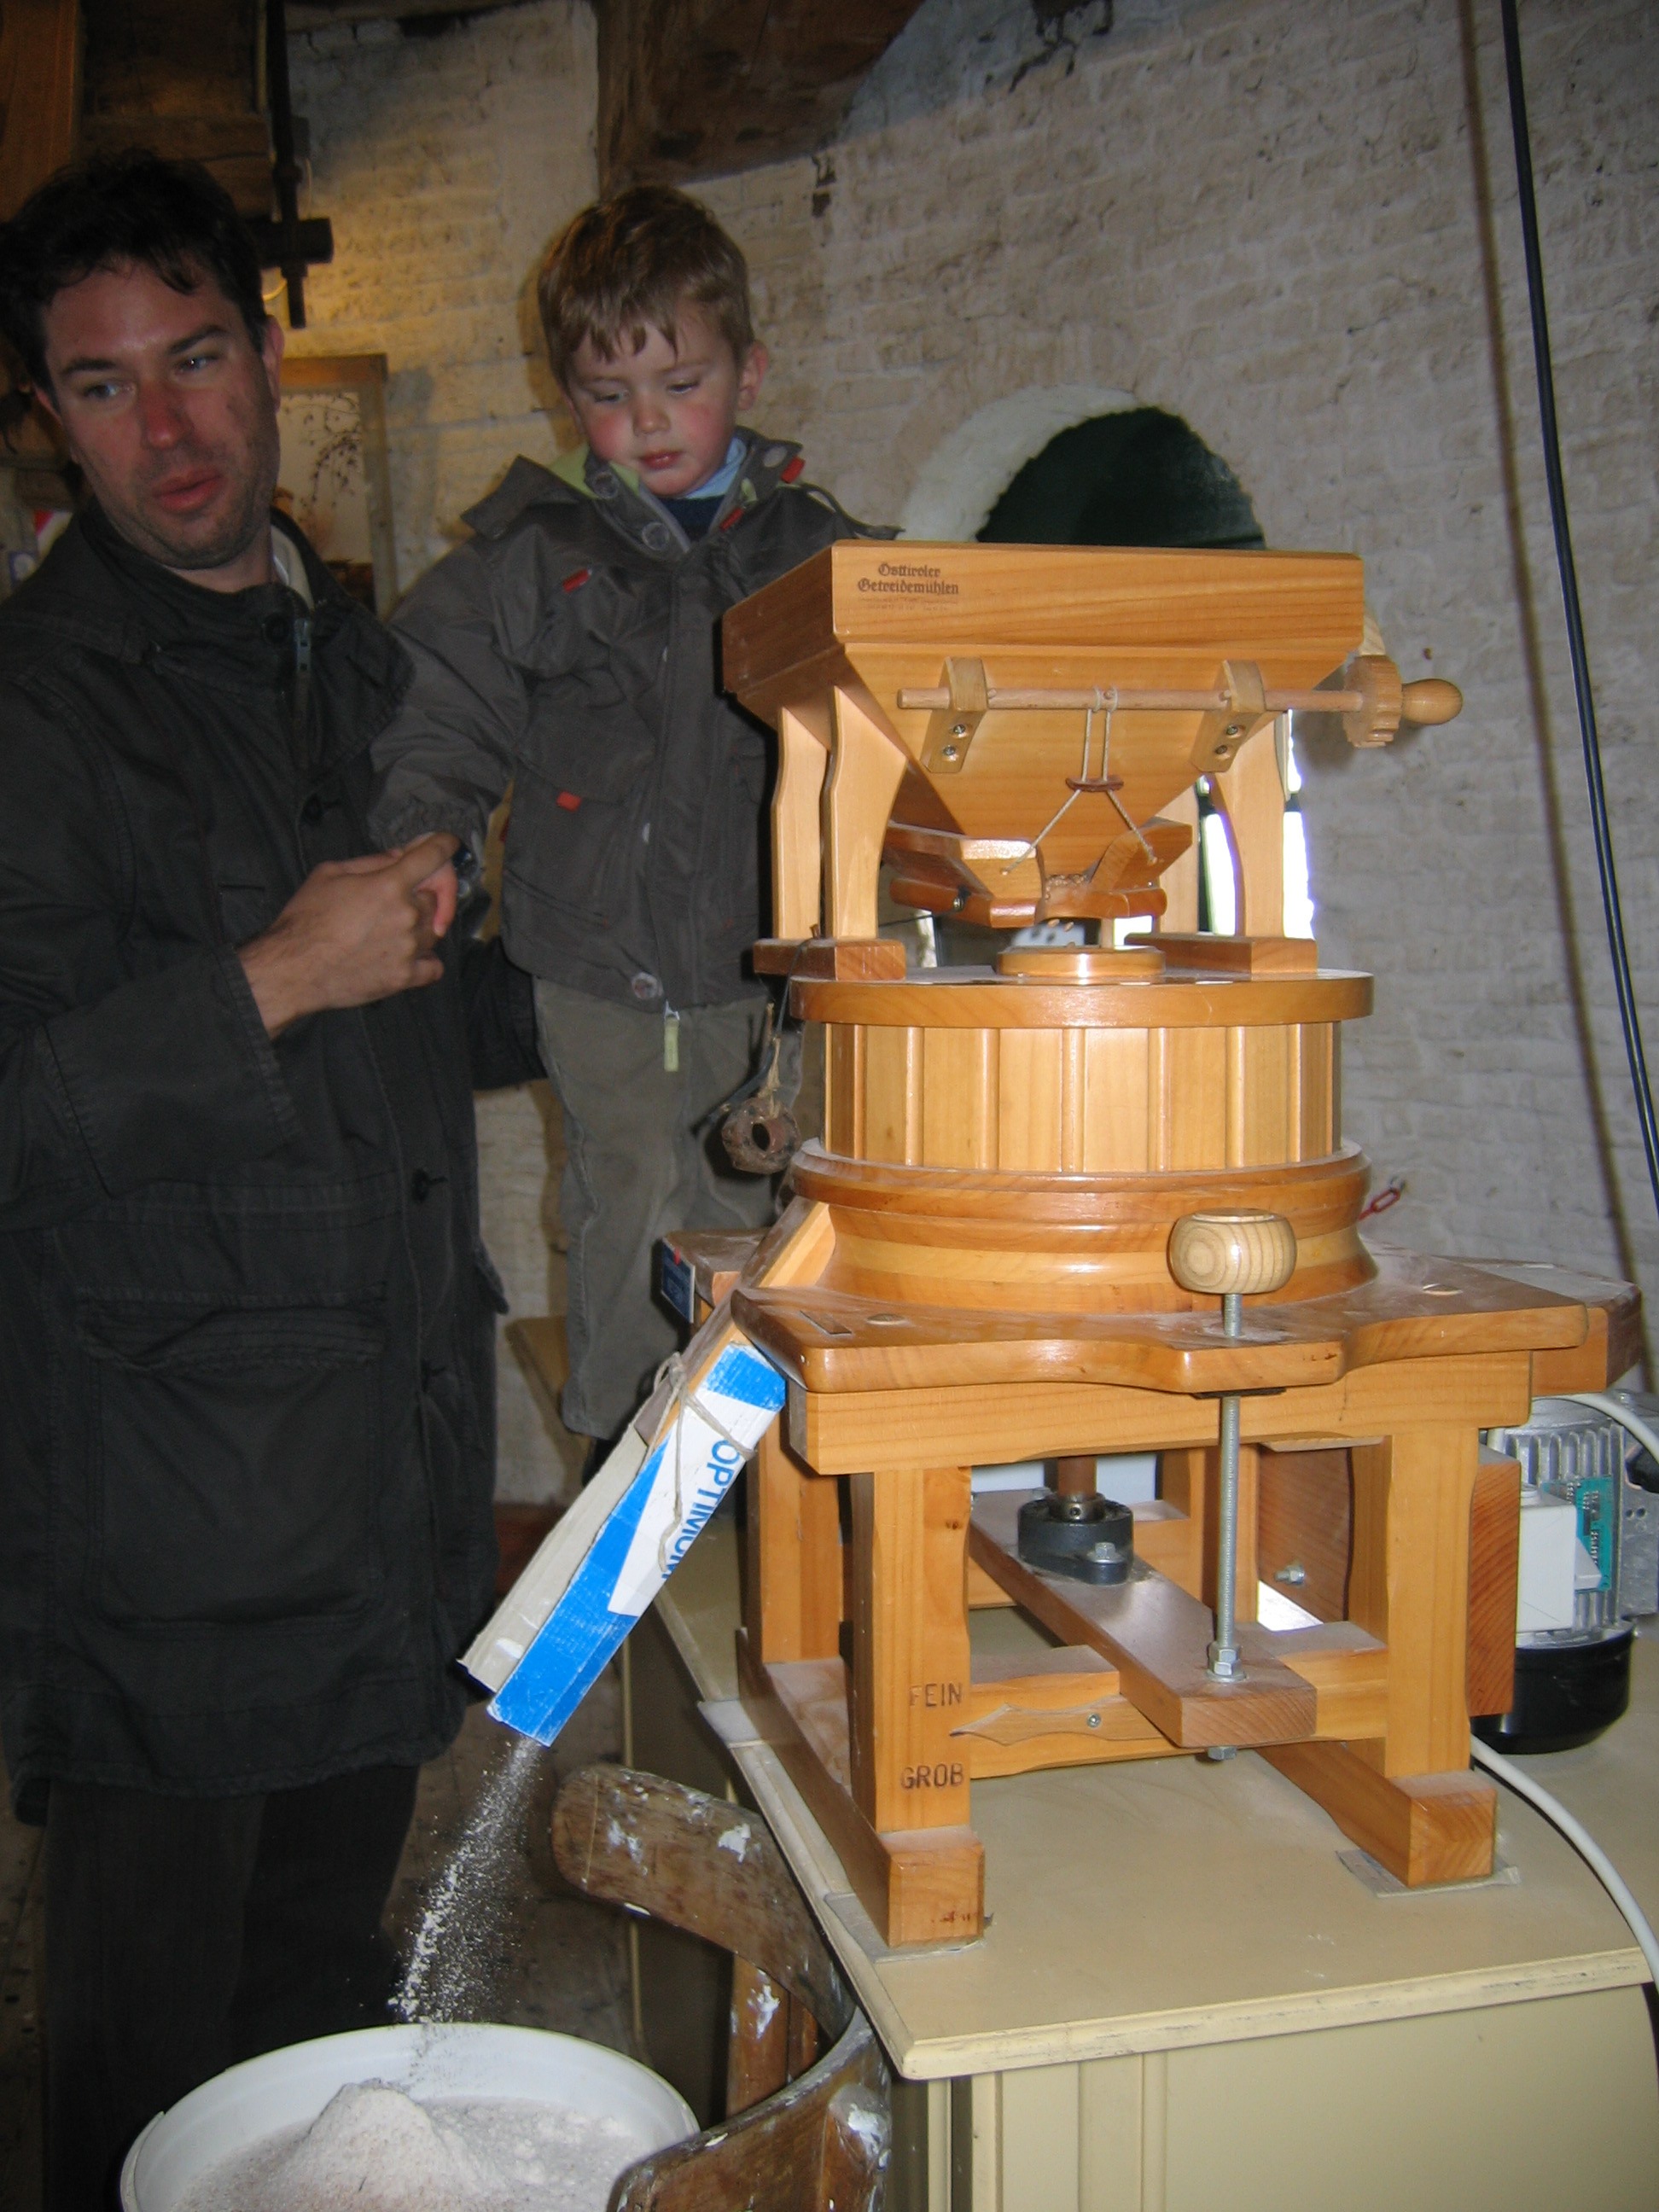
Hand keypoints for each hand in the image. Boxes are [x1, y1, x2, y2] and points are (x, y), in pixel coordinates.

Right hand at [239, 833, 459, 1036]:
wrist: (293, 969)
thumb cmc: (305, 921)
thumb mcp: (329, 874)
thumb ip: (371, 862)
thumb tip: (401, 855)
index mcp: (389, 885)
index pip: (432, 856)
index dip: (443, 844)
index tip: (448, 843)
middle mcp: (406, 915)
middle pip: (435, 897)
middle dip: (420, 895)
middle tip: (395, 901)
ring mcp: (408, 948)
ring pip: (435, 931)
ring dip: (421, 927)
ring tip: (390, 930)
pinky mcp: (405, 977)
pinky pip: (435, 965)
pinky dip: (426, 960)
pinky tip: (406, 955)